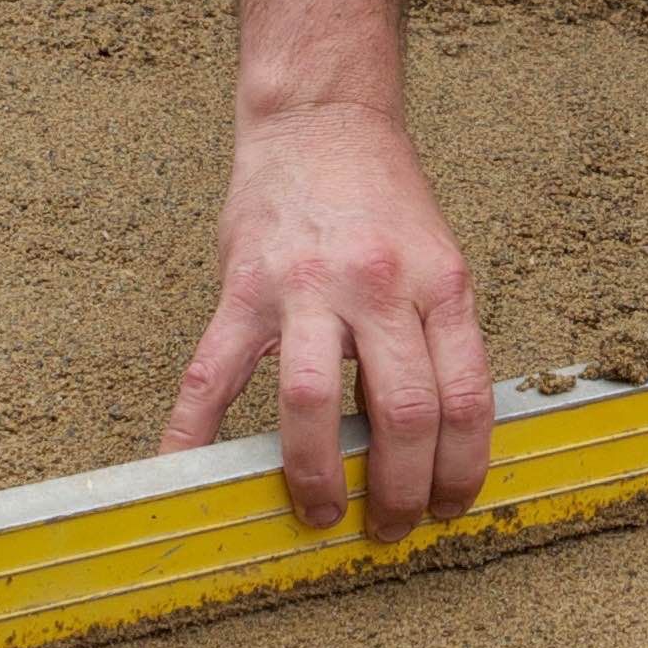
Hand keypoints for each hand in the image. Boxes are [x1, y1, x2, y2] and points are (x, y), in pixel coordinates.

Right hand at [160, 99, 494, 539]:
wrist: (320, 119)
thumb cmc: (383, 201)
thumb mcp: (437, 263)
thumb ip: (436, 340)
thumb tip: (435, 440)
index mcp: (440, 285)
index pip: (464, 399)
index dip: (461, 469)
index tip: (449, 508)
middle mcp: (379, 286)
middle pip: (403, 411)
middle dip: (398, 488)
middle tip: (389, 527)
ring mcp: (306, 288)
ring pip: (313, 402)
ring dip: (319, 475)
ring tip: (321, 511)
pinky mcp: (243, 288)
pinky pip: (214, 376)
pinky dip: (193, 432)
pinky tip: (183, 473)